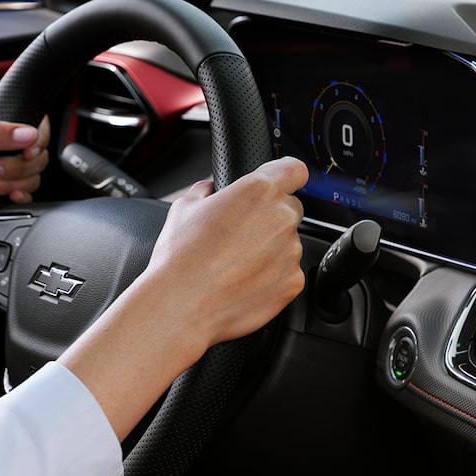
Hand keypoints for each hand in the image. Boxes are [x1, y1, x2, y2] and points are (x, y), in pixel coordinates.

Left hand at [0, 112, 49, 243]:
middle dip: (15, 167)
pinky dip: (19, 196)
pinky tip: (5, 197)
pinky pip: (25, 194)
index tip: (24, 152)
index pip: (27, 124)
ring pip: (30, 175)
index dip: (33, 139)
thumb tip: (27, 132)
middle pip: (33, 153)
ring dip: (8, 183)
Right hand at [143, 157, 309, 351]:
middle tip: (242, 235)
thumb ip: (207, 191)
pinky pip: (288, 272)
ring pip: (288, 243)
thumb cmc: (181, 258)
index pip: (294, 170)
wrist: (182, 305)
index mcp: (258, 191)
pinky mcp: (293, 281)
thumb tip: (211, 190)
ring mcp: (291, 251)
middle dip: (271, 218)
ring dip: (271, 249)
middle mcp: (281, 218)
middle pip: (290, 209)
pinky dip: (273, 276)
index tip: (283, 182)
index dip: (287, 175)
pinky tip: (244, 281)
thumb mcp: (185, 207)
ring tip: (236, 263)